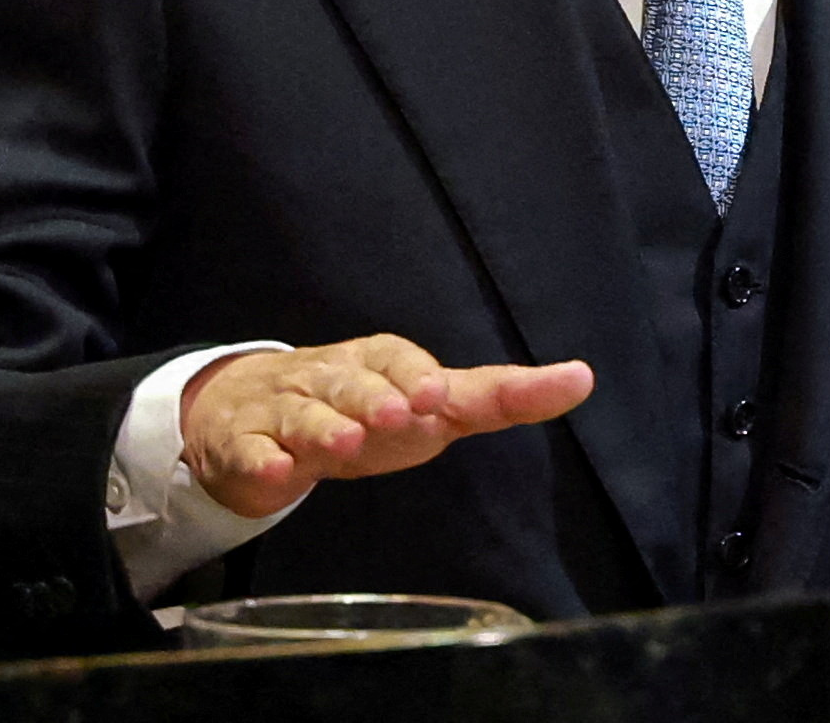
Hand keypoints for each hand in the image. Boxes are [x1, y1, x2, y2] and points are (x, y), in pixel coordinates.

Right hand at [181, 335, 594, 518]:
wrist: (251, 410)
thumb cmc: (362, 408)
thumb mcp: (429, 403)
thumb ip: (499, 397)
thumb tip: (581, 379)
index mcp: (380, 364)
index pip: (401, 358)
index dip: (418, 374)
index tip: (438, 394)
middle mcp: (334, 379)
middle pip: (353, 383)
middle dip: (375, 395)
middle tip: (401, 413)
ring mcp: (287, 411)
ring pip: (304, 415)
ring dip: (324, 426)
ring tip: (344, 441)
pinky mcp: (247, 446)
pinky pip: (252, 451)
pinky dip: (262, 460)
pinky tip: (276, 470)